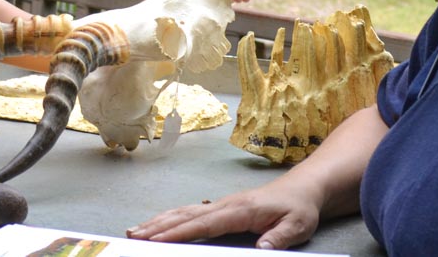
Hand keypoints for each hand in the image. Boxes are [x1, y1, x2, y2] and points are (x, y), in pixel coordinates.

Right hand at [125, 182, 319, 249]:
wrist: (304, 188)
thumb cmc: (299, 208)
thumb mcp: (297, 226)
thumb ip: (279, 238)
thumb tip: (261, 249)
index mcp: (240, 210)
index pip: (204, 223)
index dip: (179, 232)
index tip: (156, 240)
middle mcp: (225, 204)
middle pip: (184, 215)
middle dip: (157, 227)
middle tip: (132, 236)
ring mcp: (221, 204)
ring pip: (183, 211)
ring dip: (158, 221)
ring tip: (135, 231)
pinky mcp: (221, 207)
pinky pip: (189, 212)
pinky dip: (169, 218)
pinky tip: (158, 224)